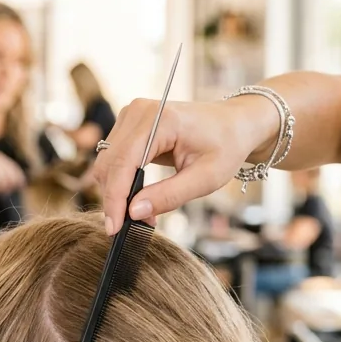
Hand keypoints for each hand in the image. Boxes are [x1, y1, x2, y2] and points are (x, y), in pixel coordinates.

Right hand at [93, 97, 277, 234]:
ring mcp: (131, 115)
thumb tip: (134, 212)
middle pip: (109, 164)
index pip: (123, 163)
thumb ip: (169, 196)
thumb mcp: (206, 179)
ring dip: (117, 192)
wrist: (233, 124)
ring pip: (107, 162)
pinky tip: (140, 196)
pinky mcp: (129, 124)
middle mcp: (139, 112)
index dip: (115, 200)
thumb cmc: (225, 147)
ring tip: (144, 212)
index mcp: (160, 120)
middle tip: (137, 225)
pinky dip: (121, 181)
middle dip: (116, 199)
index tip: (114, 229)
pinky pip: (113, 158)